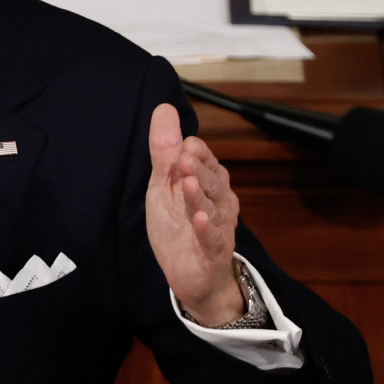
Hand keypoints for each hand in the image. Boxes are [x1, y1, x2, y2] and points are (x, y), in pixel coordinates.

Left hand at [144, 103, 247, 325]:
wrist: (189, 275)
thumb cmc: (179, 225)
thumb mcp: (164, 186)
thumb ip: (164, 152)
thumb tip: (164, 108)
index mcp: (208, 182)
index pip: (205, 160)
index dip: (194, 153)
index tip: (184, 145)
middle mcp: (219, 201)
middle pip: (212, 181)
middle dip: (200, 169)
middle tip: (185, 157)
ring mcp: (219, 226)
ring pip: (212, 207)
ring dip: (200, 194)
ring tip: (189, 183)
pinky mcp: (214, 252)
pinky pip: (213, 238)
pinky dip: (206, 228)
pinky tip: (199, 218)